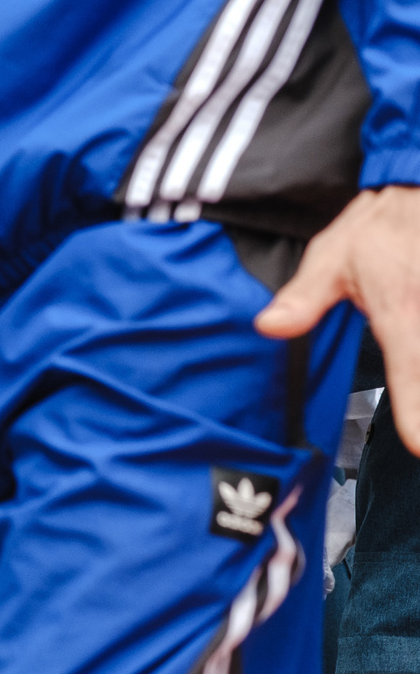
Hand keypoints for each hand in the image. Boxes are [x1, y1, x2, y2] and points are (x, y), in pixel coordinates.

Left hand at [261, 185, 419, 450]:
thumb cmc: (378, 228)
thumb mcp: (331, 258)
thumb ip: (304, 299)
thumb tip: (268, 327)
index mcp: (401, 311)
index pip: (410, 369)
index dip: (416, 410)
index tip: (419, 446)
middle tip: (416, 439)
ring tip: (414, 421)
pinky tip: (414, 378)